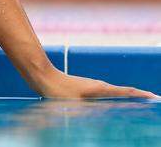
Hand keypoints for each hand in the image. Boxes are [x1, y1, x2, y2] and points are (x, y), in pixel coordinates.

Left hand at [35, 69, 157, 99]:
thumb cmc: (57, 90)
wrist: (42, 76)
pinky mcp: (86, 88)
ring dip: (127, 97)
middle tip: (152, 101)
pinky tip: (115, 102)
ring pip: (114, 93)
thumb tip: (102, 115)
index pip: (126, 92)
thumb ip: (89, 110)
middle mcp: (99, 85)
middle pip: (124, 92)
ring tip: (140, 103)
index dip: (141, 95)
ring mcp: (92, 86)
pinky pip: (105, 94)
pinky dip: (115, 97)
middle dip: (139, 97)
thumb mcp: (74, 104)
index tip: (154, 97)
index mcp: (100, 89)